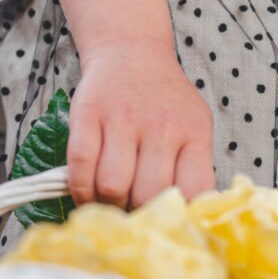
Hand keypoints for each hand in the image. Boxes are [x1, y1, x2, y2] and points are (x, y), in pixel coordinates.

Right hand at [66, 37, 215, 209]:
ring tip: (110, 204)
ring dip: (108, 205)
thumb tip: (187, 220)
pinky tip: (88, 194)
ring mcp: (124, 119)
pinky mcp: (89, 114)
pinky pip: (81, 166)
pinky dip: (80, 190)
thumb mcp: (194, 126)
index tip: (170, 225)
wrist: (132, 52)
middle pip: (149, 194)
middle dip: (139, 215)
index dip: (181, 217)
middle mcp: (162, 126)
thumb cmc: (165, 100)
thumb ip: (193, 168)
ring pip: (113, 185)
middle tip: (133, 216)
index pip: (195, 189)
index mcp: (194, 132)